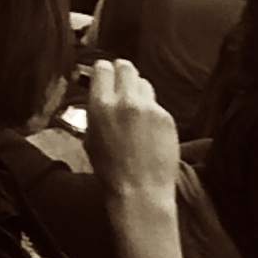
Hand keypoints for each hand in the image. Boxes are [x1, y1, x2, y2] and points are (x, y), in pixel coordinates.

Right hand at [86, 59, 182, 205]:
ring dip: (139, 92)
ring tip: (136, 111)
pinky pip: (157, 104)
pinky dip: (153, 112)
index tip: (106, 74)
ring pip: (144, 83)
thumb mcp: (90, 140)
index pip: (103, 69)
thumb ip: (95, 114)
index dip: (104, 70)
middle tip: (122, 84)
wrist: (140, 190)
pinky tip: (149, 130)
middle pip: (127, 67)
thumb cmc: (110, 171)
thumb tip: (99, 98)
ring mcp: (149, 107)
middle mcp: (125, 101)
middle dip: (123, 73)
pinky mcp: (166, 116)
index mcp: (100, 106)